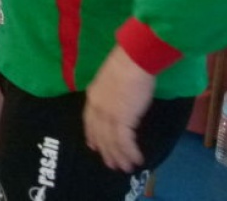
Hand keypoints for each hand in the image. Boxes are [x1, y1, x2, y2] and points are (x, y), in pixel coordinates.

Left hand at [83, 46, 155, 171]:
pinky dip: (131, 152)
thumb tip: (118, 99)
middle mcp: (98, 108)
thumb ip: (110, 92)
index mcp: (93, 96)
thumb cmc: (127, 63)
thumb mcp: (111, 78)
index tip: (94, 146)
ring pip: (112, 142)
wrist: (134, 59)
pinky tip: (137, 160)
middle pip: (100, 135)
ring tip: (126, 168)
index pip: (89, 121)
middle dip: (106, 152)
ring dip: (120, 157)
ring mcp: (109, 115)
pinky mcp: (123, 119)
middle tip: (112, 165)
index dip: (92, 135)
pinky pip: (125, 142)